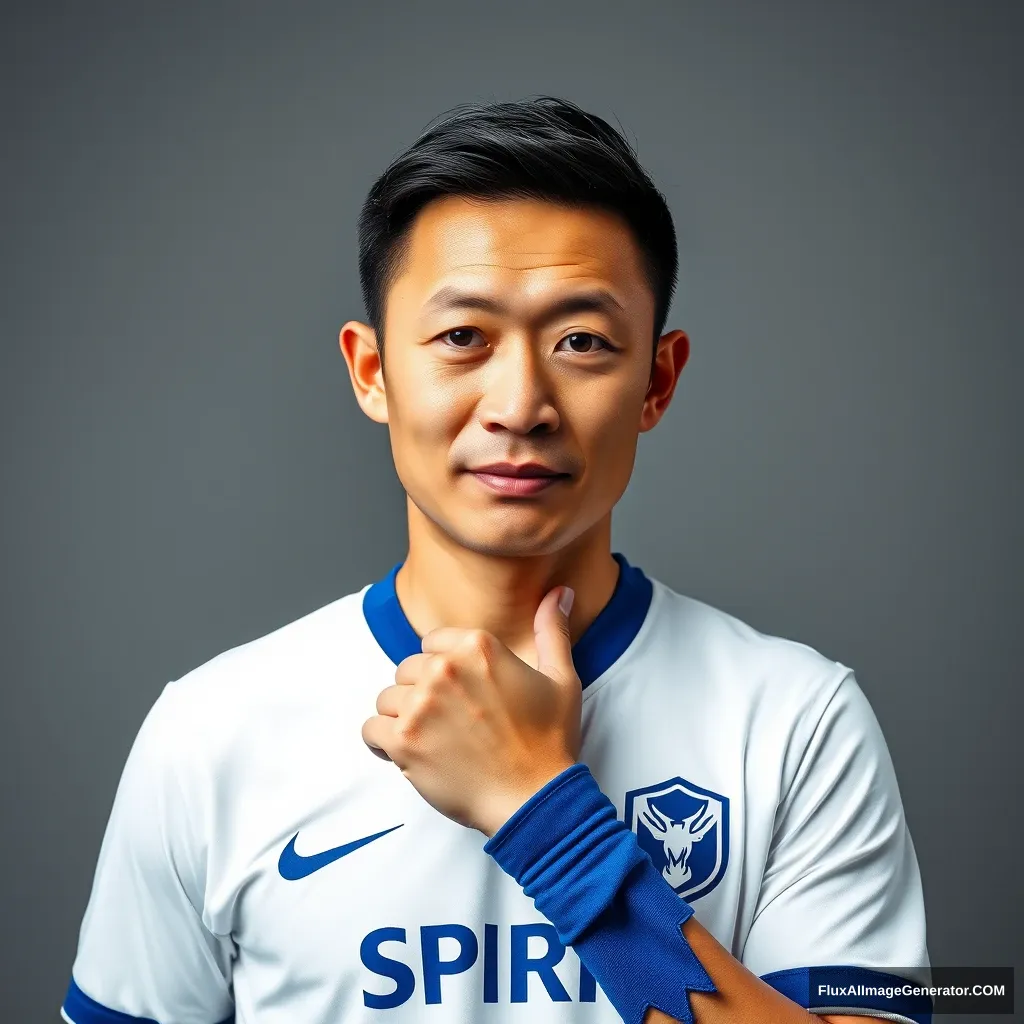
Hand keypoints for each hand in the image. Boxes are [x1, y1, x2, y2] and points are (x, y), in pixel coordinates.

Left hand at [361, 586, 580, 835]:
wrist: (536, 798)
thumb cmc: (549, 742)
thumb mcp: (562, 678)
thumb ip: (552, 630)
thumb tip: (560, 593)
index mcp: (478, 647)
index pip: (432, 643)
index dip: (445, 669)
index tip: (461, 693)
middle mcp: (445, 669)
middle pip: (408, 670)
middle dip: (422, 693)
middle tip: (450, 722)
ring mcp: (421, 705)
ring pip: (387, 699)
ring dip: (403, 717)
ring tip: (431, 739)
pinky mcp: (403, 741)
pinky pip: (371, 729)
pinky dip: (382, 743)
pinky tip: (408, 752)